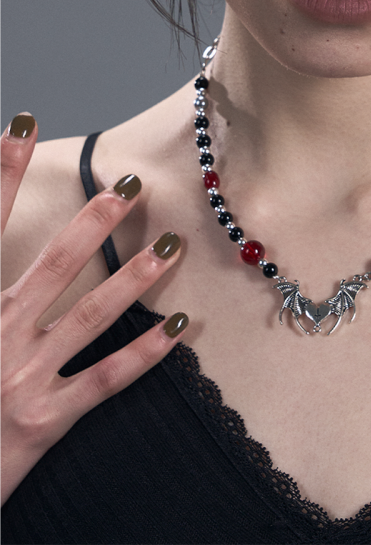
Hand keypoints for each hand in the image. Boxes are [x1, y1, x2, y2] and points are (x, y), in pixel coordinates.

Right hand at [1, 114, 188, 504]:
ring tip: (171, 246)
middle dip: (94, 221)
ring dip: (134, 278)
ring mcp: (22, 378)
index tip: (22, 125)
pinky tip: (178, 327)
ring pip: (90, 317)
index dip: (2, 174)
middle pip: (53, 265)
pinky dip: (144, 354)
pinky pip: (103, 381)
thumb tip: (10, 250)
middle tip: (130, 186)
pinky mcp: (44, 421)